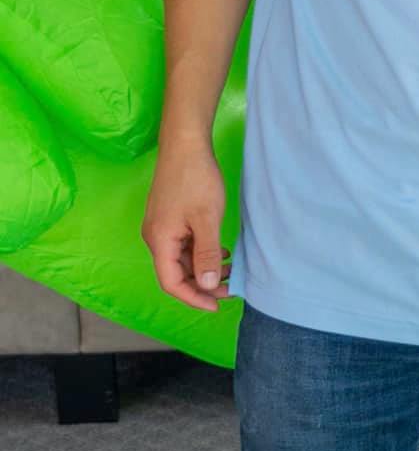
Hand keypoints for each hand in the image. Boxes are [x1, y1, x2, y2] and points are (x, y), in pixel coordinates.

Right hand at [140, 135, 230, 311]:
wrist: (185, 144)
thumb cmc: (195, 179)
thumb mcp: (206, 220)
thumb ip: (207, 254)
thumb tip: (206, 285)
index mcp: (160, 241)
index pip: (171, 283)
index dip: (193, 298)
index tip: (217, 305)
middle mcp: (156, 237)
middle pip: (176, 273)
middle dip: (202, 285)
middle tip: (231, 289)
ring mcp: (162, 227)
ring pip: (182, 259)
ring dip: (204, 269)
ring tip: (231, 271)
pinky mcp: (171, 218)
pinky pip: (185, 245)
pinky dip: (203, 253)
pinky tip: (223, 251)